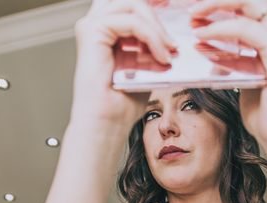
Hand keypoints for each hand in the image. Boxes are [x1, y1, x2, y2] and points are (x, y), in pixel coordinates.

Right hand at [71, 0, 176, 126]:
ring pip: (133, 7)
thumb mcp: (144, 70)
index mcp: (105, 33)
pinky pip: (131, 22)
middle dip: (157, 11)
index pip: (130, 6)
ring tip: (169, 53)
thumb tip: (172, 40)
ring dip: (157, 30)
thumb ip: (151, 49)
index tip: (173, 7)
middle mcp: (96, 26)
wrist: (106, 125)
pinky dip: (151, 37)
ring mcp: (91, 27)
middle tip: (175, 39)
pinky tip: (161, 56)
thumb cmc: (120, 106)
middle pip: (132, 2)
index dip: (153, 4)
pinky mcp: (91, 32)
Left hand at [189, 0, 266, 150]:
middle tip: (189, 9)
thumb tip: (204, 45)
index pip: (244, 5)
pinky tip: (202, 36)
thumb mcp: (240, 75)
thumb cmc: (263, 109)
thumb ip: (230, 57)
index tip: (193, 9)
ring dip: (215, 7)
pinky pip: (246, 29)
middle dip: (214, 0)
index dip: (219, 3)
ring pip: (246, 5)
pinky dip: (222, 29)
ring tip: (191, 18)